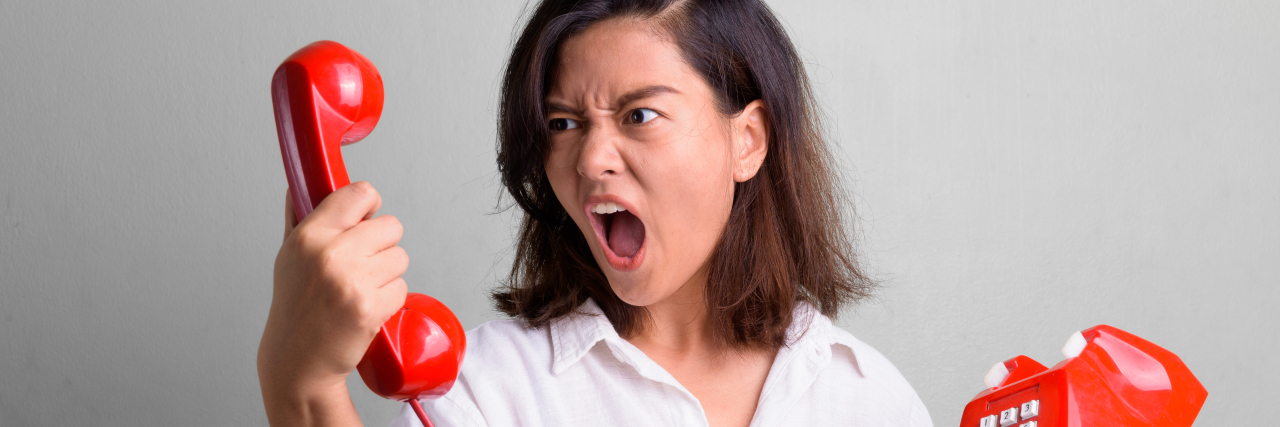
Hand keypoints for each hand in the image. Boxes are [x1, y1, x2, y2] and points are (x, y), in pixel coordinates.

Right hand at [258, 181, 407, 425]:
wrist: (297, 360)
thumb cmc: (295, 306)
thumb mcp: (288, 256)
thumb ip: (300, 216)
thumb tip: (304, 180)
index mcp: (309, 236)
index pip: (359, 193)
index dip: (369, 205)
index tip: (365, 218)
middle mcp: (330, 254)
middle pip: (391, 226)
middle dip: (383, 245)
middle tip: (361, 265)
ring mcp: (352, 281)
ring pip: (401, 258)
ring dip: (387, 274)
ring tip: (360, 289)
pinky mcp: (370, 307)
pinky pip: (402, 287)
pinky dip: (389, 299)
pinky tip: (365, 307)